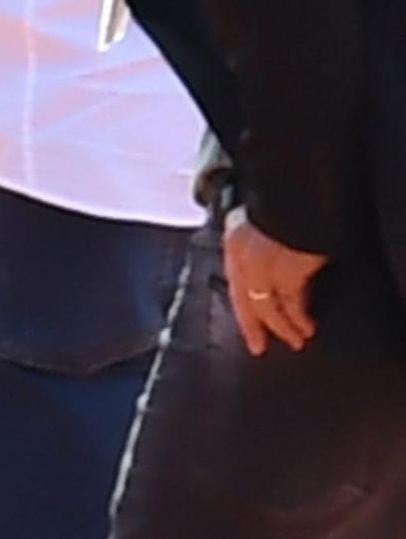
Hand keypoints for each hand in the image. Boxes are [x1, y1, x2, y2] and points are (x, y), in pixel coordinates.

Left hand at [228, 214, 328, 355]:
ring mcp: (262, 267)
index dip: (241, 308)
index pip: (234, 282)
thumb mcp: (259, 220)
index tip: (246, 325)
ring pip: (269, 308)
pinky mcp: (287, 273)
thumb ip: (256, 242)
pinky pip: (292, 304)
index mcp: (234, 240)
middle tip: (260, 345)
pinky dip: (299, 319)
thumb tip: (263, 264)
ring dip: (283, 327)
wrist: (294, 193)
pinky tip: (306, 328)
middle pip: (245, 301)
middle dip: (254, 326)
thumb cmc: (281, 203)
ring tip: (296, 340)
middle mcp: (242, 256)